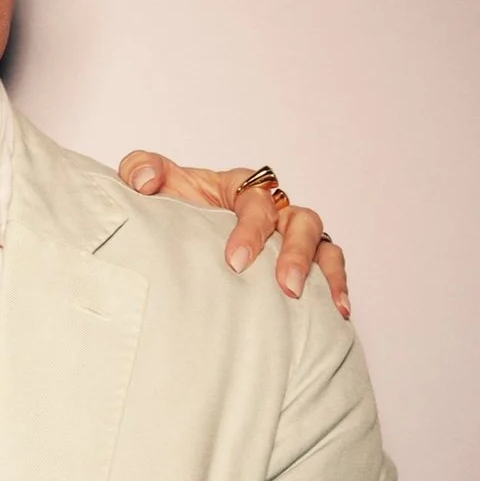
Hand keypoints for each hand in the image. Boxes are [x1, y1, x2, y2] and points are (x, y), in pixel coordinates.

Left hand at [115, 153, 350, 316]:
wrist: (176, 231)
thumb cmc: (173, 206)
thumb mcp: (153, 184)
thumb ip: (141, 169)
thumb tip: (145, 181)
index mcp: (240, 187)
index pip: (256, 200)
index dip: (250, 229)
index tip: (235, 261)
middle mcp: (273, 207)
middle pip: (300, 220)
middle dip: (294, 253)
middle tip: (284, 286)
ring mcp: (291, 233)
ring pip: (321, 241)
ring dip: (320, 270)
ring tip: (305, 298)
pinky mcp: (302, 258)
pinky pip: (331, 264)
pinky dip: (337, 284)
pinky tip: (338, 311)